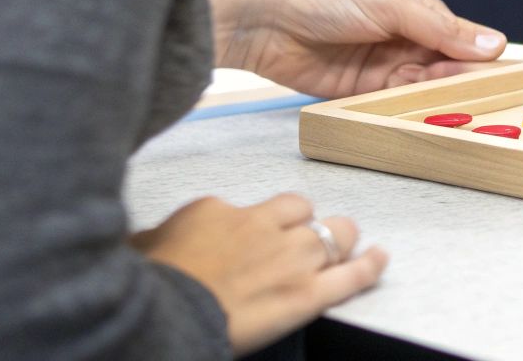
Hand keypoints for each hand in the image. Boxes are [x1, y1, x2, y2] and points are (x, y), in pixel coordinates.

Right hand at [132, 193, 386, 354]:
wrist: (166, 315)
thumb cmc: (152, 285)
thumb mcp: (143, 248)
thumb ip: (154, 239)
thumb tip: (143, 241)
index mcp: (220, 211)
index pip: (258, 206)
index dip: (267, 222)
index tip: (261, 236)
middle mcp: (262, 226)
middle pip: (304, 212)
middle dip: (309, 224)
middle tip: (307, 239)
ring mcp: (289, 259)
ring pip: (334, 234)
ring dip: (339, 240)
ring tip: (345, 246)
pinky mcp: (306, 295)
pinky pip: (351, 275)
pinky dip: (370, 266)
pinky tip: (379, 258)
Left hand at [208, 0, 506, 98]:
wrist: (264, 25)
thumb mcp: (390, 6)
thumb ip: (441, 27)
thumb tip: (493, 43)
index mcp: (417, 9)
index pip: (461, 36)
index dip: (481, 56)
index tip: (507, 77)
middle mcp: (405, 39)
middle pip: (447, 66)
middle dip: (463, 81)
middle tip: (486, 100)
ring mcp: (384, 67)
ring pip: (425, 88)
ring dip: (439, 98)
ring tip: (459, 112)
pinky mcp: (363, 93)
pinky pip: (396, 103)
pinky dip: (411, 110)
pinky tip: (426, 118)